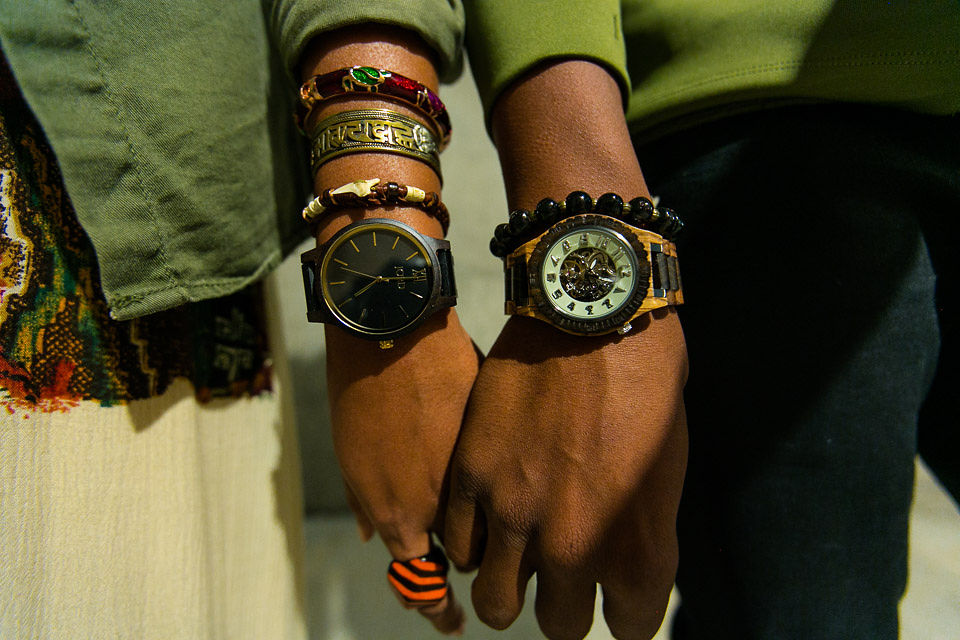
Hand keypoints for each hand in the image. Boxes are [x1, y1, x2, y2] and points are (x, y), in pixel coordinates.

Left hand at [325, 308, 480, 634]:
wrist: (393, 326)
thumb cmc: (358, 389)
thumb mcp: (350, 453)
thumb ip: (367, 501)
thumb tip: (375, 538)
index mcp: (399, 513)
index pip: (423, 583)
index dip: (437, 608)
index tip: (451, 621)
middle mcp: (443, 502)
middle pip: (467, 553)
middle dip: (468, 553)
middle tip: (468, 540)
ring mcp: (476, 469)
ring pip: (493, 513)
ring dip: (491, 510)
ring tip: (491, 491)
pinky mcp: (498, 433)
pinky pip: (505, 468)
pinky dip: (504, 467)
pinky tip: (502, 448)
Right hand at [444, 311, 687, 639]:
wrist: (594, 315)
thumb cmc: (647, 385)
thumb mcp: (666, 469)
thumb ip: (640, 530)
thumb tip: (617, 556)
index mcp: (639, 548)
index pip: (631, 626)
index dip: (626, 616)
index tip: (619, 602)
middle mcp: (575, 547)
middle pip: (560, 625)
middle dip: (567, 610)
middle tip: (566, 583)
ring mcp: (516, 515)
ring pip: (497, 602)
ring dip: (510, 591)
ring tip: (518, 563)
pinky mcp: (472, 477)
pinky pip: (459, 544)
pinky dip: (475, 545)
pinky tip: (489, 524)